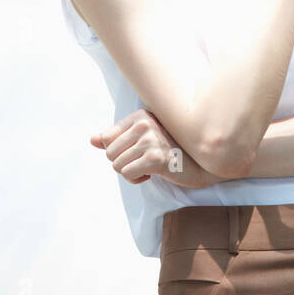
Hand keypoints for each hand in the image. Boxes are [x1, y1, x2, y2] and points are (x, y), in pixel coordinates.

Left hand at [90, 108, 220, 188]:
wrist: (201, 165)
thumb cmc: (171, 151)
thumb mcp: (143, 140)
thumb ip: (117, 138)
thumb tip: (92, 139)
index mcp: (141, 115)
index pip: (107, 138)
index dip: (119, 151)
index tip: (140, 151)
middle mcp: (145, 124)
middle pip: (109, 153)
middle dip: (124, 163)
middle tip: (146, 160)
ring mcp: (151, 140)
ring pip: (117, 166)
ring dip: (132, 172)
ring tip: (152, 166)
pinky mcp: (155, 158)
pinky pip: (127, 174)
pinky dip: (137, 179)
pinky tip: (155, 173)